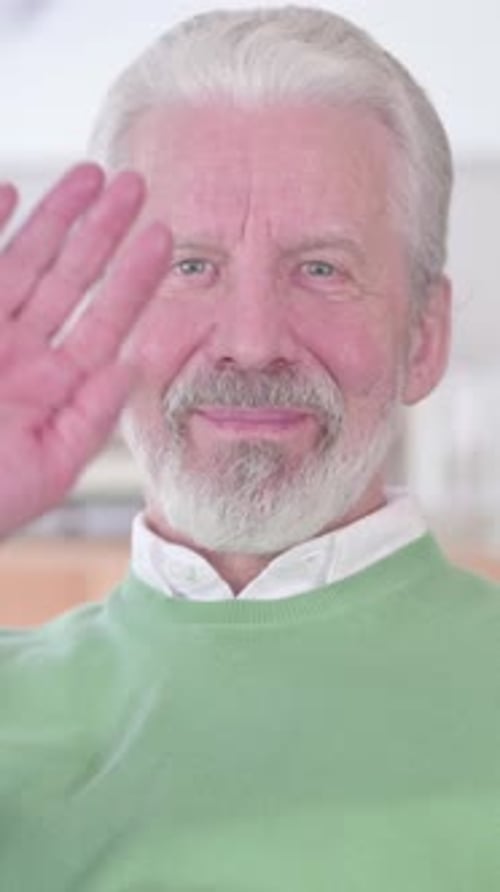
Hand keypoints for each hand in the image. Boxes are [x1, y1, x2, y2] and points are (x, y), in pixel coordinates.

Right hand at [0, 163, 170, 538]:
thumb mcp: (48, 468)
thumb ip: (90, 418)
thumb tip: (132, 367)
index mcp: (57, 386)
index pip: (106, 321)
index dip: (134, 280)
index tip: (163, 237)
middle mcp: (25, 351)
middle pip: (72, 278)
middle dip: (103, 232)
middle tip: (137, 183)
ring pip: (27, 261)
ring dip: (57, 217)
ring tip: (91, 175)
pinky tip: (10, 190)